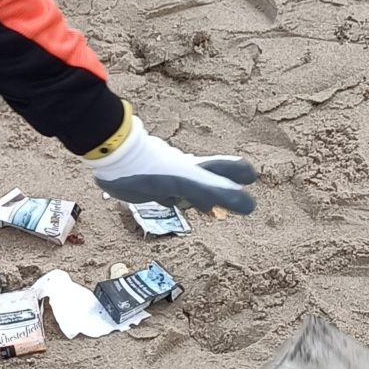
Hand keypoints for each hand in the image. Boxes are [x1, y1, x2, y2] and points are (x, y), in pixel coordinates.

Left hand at [86, 114, 258, 214]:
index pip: (225, 168)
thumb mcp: (188, 181)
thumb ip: (216, 192)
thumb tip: (249, 205)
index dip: (238, 172)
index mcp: (198, 170)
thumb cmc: (154, 169)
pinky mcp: (151, 187)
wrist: (117, 162)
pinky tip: (174, 202)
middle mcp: (186, 173)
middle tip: (235, 197)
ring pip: (190, 189)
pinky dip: (176, 199)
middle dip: (223, 188)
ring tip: (209, 207)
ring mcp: (169, 180)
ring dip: (201, 197)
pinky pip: (169, 194)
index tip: (251, 177)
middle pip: (209, 180)